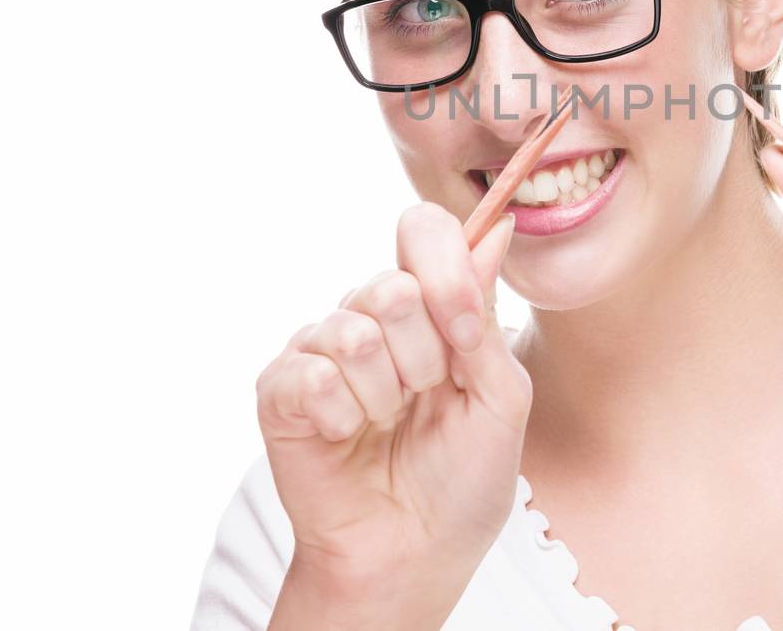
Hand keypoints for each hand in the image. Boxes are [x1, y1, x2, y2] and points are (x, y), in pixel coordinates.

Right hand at [256, 203, 531, 592]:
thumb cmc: (463, 480)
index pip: (424, 230)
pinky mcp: (282, 389)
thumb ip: (487, 316)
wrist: (415, 554)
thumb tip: (495, 229)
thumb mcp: (501, 398)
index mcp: (429, 307)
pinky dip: (343, 418)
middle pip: (393, 286)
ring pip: (355, 332)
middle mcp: (373, 317)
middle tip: (423, 402)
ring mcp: (322, 349)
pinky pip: (313, 375)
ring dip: (385, 396)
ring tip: (386, 426)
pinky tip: (348, 439)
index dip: (447, 272)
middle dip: (424, 359)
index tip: (465, 337)